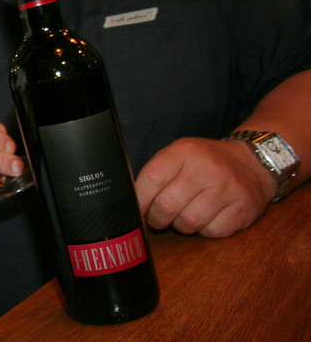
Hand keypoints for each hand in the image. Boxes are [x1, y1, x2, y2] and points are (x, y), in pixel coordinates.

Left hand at [134, 137, 274, 237]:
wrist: (252, 163)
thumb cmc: (205, 163)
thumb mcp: (180, 155)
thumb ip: (157, 173)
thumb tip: (132, 202)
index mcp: (185, 151)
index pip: (153, 177)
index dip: (140, 199)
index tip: (138, 210)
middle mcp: (207, 168)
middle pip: (168, 204)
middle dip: (157, 218)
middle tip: (158, 219)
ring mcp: (228, 189)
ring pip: (189, 222)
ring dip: (181, 226)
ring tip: (183, 217)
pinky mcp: (243, 209)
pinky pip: (212, 231)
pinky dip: (205, 230)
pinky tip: (207, 218)